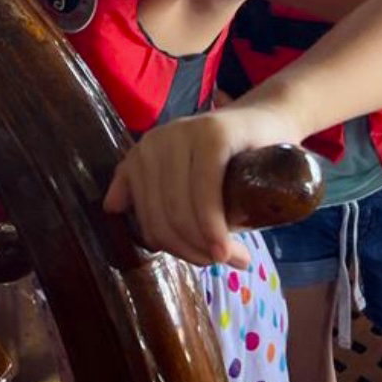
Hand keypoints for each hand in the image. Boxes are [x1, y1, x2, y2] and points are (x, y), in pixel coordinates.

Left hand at [102, 100, 306, 267]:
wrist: (270, 120)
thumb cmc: (230, 160)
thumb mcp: (187, 180)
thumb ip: (150, 192)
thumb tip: (111, 208)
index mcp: (142, 156)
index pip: (146, 220)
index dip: (175, 250)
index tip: (205, 261)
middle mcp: (155, 143)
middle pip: (162, 218)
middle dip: (193, 251)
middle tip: (224, 260)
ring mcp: (182, 134)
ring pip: (181, 209)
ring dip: (206, 245)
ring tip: (232, 256)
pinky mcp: (212, 133)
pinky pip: (204, 190)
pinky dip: (214, 225)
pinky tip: (226, 246)